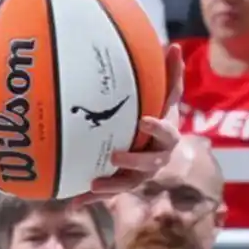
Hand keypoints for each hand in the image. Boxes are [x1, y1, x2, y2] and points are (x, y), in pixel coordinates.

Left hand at [77, 45, 184, 201]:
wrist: (153, 142)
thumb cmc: (157, 113)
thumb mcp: (163, 95)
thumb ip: (171, 74)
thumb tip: (175, 45)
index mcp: (165, 137)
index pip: (166, 134)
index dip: (157, 129)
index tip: (143, 121)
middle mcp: (156, 159)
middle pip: (149, 165)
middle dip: (134, 162)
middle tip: (115, 156)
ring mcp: (139, 175)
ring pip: (128, 184)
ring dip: (112, 186)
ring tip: (94, 185)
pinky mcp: (121, 183)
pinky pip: (107, 193)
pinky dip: (89, 198)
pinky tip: (72, 202)